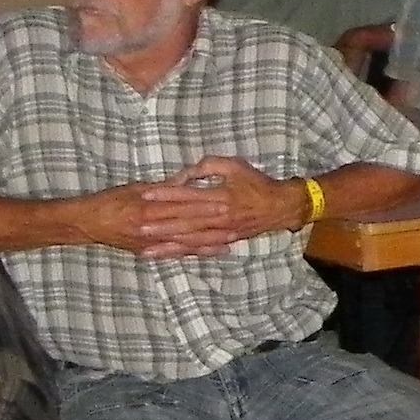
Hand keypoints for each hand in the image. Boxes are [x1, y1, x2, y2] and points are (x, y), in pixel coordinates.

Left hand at [134, 155, 305, 258]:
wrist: (282, 206)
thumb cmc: (256, 182)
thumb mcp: (233, 165)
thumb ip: (206, 167)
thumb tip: (182, 176)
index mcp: (220, 195)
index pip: (188, 194)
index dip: (166, 194)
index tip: (145, 194)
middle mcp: (220, 216)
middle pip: (185, 221)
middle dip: (160, 225)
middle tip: (137, 227)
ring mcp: (222, 231)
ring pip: (191, 239)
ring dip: (168, 244)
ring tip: (147, 248)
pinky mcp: (225, 240)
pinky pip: (200, 248)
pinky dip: (183, 252)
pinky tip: (168, 254)